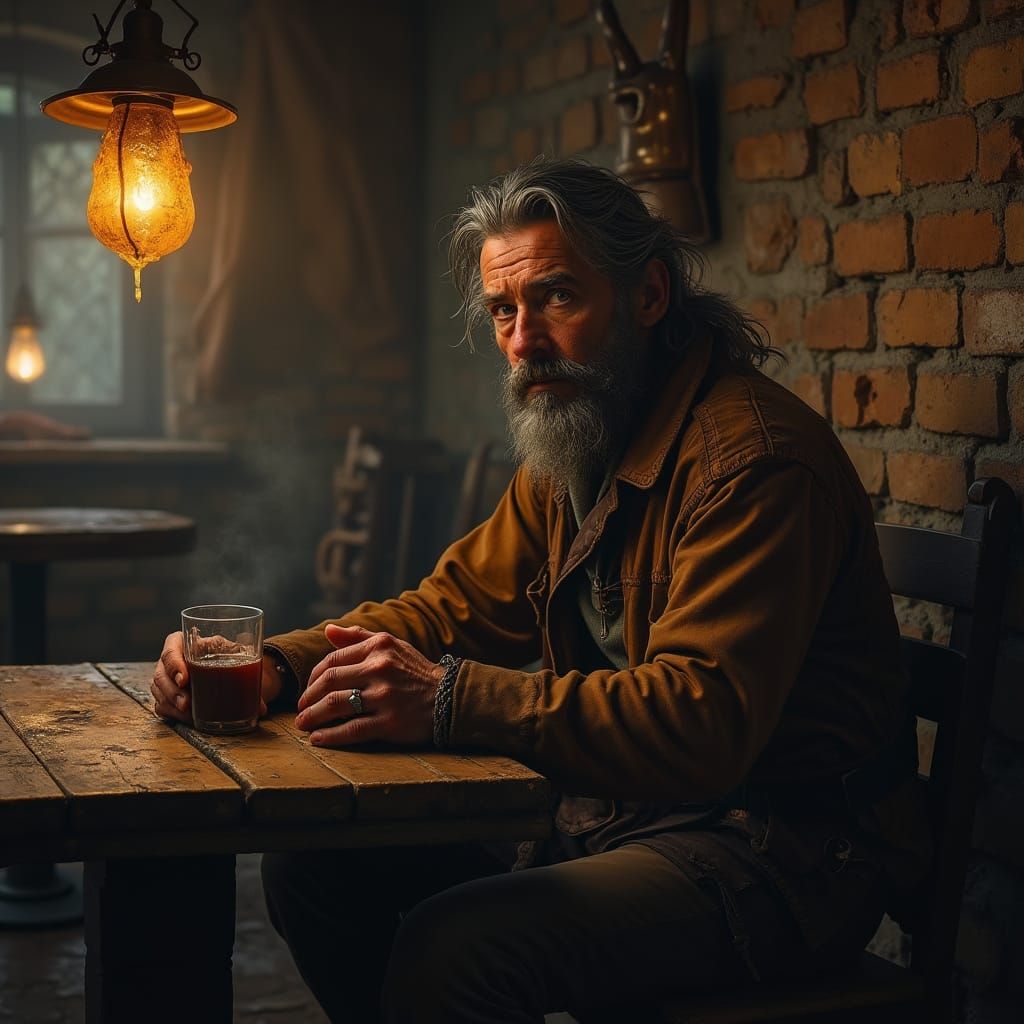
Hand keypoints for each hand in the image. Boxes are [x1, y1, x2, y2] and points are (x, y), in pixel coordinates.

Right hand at [152, 630, 270, 723]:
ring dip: (172, 705)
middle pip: (161, 674)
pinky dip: (174, 714)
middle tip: (187, 703)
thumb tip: (260, 706)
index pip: (171, 648)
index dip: (174, 664)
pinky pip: (162, 707)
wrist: (230, 668)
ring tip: (188, 713)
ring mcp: (165, 679)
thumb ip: (247, 674)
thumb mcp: (235, 654)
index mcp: (184, 642)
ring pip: (159, 692)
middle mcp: (170, 660)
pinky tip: (186, 718)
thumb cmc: (228, 656)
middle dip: (173, 692)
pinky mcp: (166, 696)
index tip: (184, 679)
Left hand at [296, 624, 442, 746]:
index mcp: (379, 647)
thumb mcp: (393, 646)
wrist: (448, 698)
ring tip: (303, 725)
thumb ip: (359, 637)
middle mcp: (380, 668)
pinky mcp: (390, 722)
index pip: (333, 660)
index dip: (313, 676)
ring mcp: (385, 696)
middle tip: (300, 709)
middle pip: (329, 681)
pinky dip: (330, 736)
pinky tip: (318, 739)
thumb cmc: (416, 672)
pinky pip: (352, 729)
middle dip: (308, 698)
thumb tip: (328, 630)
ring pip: (335, 705)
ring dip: (313, 717)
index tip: (308, 689)